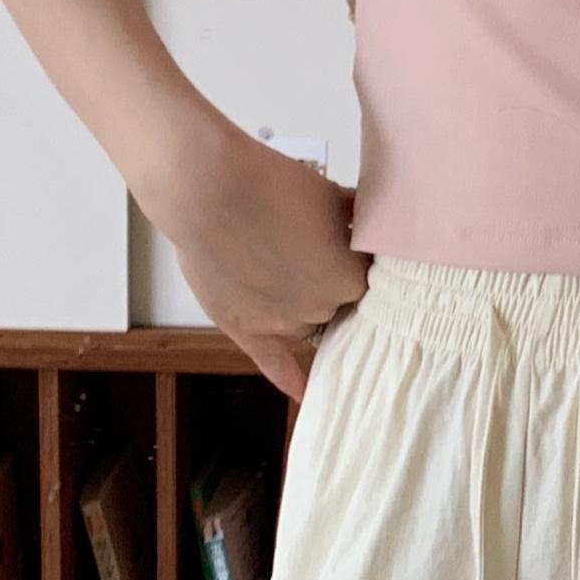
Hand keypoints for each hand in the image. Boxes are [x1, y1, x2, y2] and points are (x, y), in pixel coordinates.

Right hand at [149, 118, 367, 404]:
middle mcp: (324, 306)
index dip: (359, 260)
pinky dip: (293, 382)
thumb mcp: (331, 194)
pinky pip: (277, 366)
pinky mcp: (247, 329)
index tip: (349, 247)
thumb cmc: (269, 184)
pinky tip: (308, 395)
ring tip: (289, 275)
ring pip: (310, 323)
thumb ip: (358, 220)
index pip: (372, 279)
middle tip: (314, 253)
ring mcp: (284, 322)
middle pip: (341, 303)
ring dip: (307, 307)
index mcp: (352, 275)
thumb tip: (373, 227)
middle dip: (332, 281)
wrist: (207, 188)